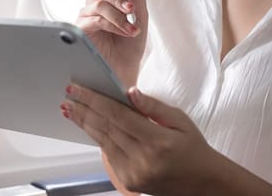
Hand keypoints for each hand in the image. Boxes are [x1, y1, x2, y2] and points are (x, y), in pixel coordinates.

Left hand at [61, 84, 219, 195]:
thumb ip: (153, 106)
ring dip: (84, 123)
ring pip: (102, 141)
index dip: (95, 100)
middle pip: (106, 127)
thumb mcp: (180, 120)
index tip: (78, 89)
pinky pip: (108, 153)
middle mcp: (143, 159)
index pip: (118, 115)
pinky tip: (87, 124)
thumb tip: (130, 92)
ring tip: (70, 108)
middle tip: (68, 94)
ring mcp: (133, 172)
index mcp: (157, 141)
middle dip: (84, 109)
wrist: (202, 182)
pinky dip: (97, 137)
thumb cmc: (192, 148)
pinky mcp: (128, 180)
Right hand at [76, 0, 147, 85]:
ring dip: (119, 16)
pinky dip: (114, 25)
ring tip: (132, 30)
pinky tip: (125, 33)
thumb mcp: (141, 18)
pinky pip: (97, 20)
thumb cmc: (130, 46)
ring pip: (99, 4)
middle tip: (131, 10)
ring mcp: (86, 16)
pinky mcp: (80, 29)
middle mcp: (95, 4)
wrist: (124, 70)